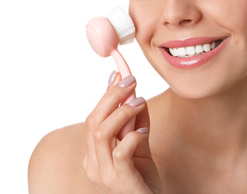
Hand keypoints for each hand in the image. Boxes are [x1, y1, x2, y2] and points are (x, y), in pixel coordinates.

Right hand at [84, 72, 161, 193]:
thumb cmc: (143, 178)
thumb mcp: (140, 144)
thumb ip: (135, 121)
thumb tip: (133, 94)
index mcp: (94, 155)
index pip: (93, 118)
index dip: (106, 95)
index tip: (118, 74)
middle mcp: (93, 164)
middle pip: (93, 122)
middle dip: (111, 96)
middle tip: (130, 80)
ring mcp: (104, 174)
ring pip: (101, 133)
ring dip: (122, 112)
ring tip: (140, 102)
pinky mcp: (120, 181)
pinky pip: (121, 152)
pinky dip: (132, 137)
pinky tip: (144, 131)